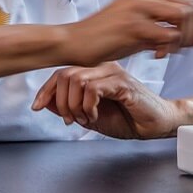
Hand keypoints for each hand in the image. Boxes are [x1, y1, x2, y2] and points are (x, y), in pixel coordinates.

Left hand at [29, 64, 185, 138]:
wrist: (155, 124)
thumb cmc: (128, 118)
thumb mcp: (90, 116)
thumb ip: (70, 108)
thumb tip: (46, 104)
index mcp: (94, 72)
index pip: (61, 73)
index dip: (45, 90)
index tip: (37, 106)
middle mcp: (102, 68)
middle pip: (65, 74)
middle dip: (59, 101)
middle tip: (70, 120)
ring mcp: (113, 73)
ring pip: (76, 79)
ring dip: (74, 105)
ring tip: (84, 118)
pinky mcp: (123, 83)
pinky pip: (93, 88)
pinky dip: (88, 105)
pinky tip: (94, 115)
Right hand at [60, 0, 192, 66]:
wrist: (76, 42)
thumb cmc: (108, 38)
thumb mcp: (142, 28)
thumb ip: (169, 29)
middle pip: (192, 5)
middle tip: (192, 47)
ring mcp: (139, 6)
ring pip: (185, 16)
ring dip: (185, 38)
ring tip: (170, 52)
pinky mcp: (133, 24)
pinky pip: (169, 35)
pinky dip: (170, 49)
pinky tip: (156, 55)